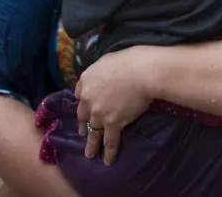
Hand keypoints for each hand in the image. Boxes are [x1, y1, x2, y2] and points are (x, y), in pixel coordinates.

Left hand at [73, 46, 157, 165]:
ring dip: (91, 144)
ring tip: (89, 154)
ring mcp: (99, 113)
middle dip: (83, 126)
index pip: (79, 94)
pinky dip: (109, 152)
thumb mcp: (107, 59)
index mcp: (85, 81)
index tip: (85, 107)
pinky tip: (107, 161)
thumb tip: (104, 74)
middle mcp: (87, 98)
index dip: (83, 101)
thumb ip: (100, 70)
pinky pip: (109, 141)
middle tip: (83, 133)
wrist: (143, 71)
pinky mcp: (113, 123)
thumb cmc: (129, 60)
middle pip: (83, 115)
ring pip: (93, 132)